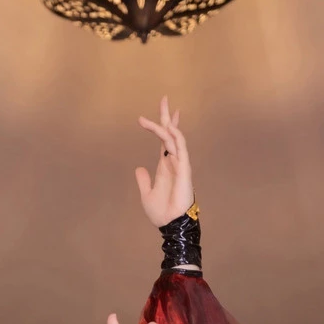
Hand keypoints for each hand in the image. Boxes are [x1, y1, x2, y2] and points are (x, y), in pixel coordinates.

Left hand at [135, 96, 193, 225]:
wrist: (170, 224)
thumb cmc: (161, 212)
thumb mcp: (147, 194)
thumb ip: (144, 180)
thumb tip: (139, 168)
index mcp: (165, 166)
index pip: (164, 141)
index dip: (162, 126)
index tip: (155, 115)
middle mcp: (173, 161)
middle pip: (170, 133)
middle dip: (167, 116)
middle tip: (164, 98)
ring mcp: (180, 164)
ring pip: (174, 137)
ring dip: (168, 122)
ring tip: (163, 106)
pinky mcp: (184, 169)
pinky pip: (181, 148)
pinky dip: (176, 137)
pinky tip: (170, 127)